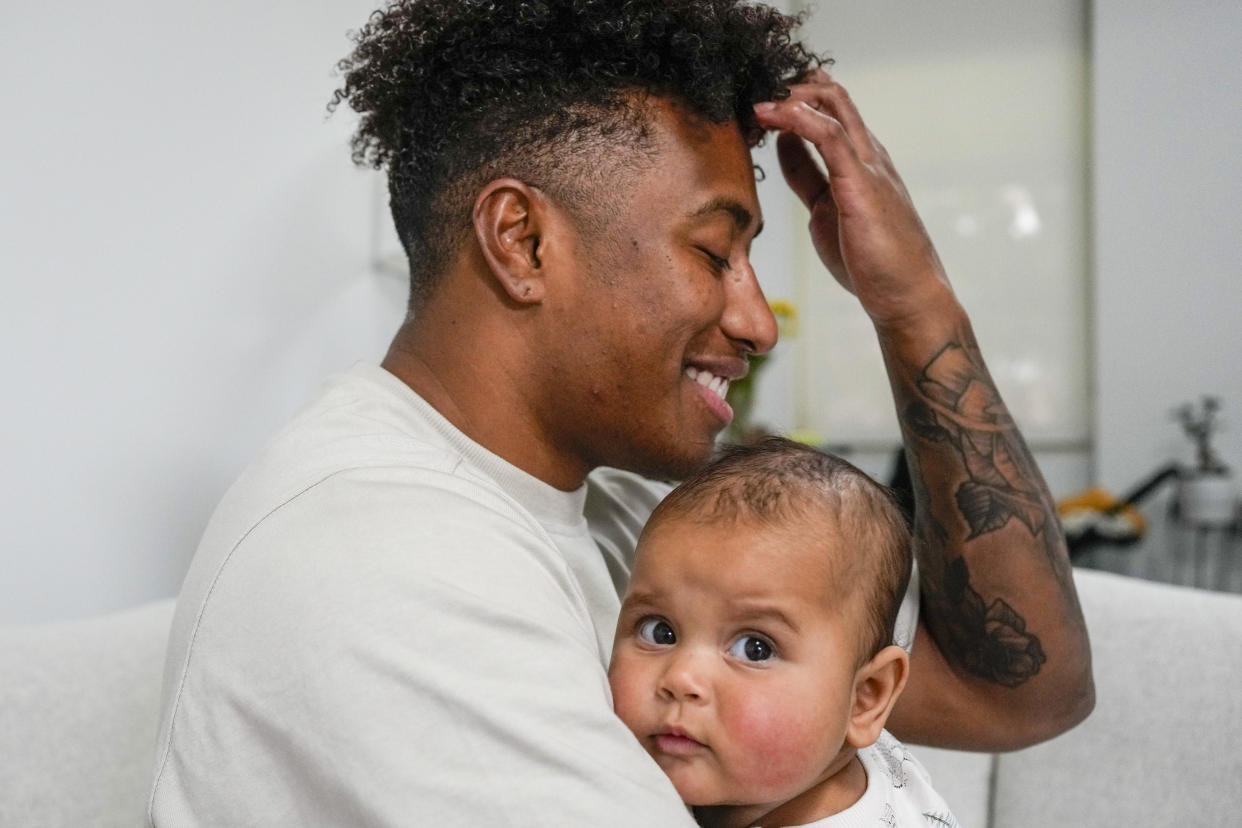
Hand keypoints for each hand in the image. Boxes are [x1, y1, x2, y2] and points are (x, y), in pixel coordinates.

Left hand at [754, 71, 954, 330]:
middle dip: (788, 88)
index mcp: (859, 161)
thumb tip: (785, 146)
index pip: (825, 111)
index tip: (753, 107)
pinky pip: (830, 136)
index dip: (788, 102)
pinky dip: (799, 119)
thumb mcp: (825, 210)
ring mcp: (867, 165)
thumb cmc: (871, 262)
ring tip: (755, 102)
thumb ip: (806, 176)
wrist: (906, 297)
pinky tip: (773, 116)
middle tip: (752, 96)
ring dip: (789, 96)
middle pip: (831, 96)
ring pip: (832, 104)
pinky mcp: (862, 183)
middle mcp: (866, 154)